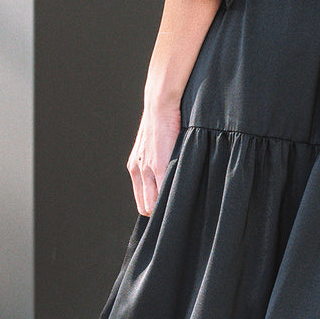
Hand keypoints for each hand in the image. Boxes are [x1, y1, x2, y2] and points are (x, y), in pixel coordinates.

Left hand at [127, 95, 181, 215]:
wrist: (160, 105)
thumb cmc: (162, 123)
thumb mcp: (151, 146)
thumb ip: (154, 163)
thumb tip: (166, 178)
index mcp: (134, 167)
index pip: (142, 201)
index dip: (155, 209)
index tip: (167, 211)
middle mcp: (137, 171)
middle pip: (146, 207)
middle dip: (160, 213)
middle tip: (176, 213)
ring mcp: (147, 169)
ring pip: (154, 203)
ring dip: (167, 208)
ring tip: (182, 208)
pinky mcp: (160, 165)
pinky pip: (166, 191)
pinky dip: (174, 198)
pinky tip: (185, 199)